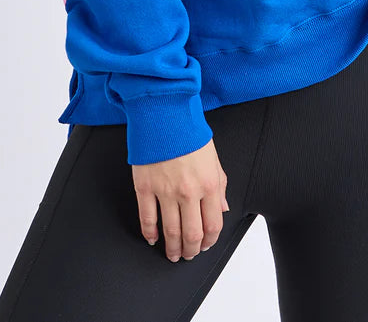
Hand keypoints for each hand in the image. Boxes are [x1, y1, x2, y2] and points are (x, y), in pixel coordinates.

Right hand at [132, 138, 229, 262]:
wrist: (165, 112)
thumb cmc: (189, 132)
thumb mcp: (213, 157)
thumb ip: (220, 184)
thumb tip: (222, 208)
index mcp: (209, 183)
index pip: (213, 225)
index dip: (209, 241)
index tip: (205, 245)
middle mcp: (189, 191)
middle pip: (192, 234)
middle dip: (191, 250)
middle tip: (188, 255)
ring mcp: (165, 191)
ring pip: (170, 231)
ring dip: (172, 248)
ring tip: (173, 253)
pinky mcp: (145, 187)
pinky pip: (147, 218)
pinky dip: (150, 233)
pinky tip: (153, 238)